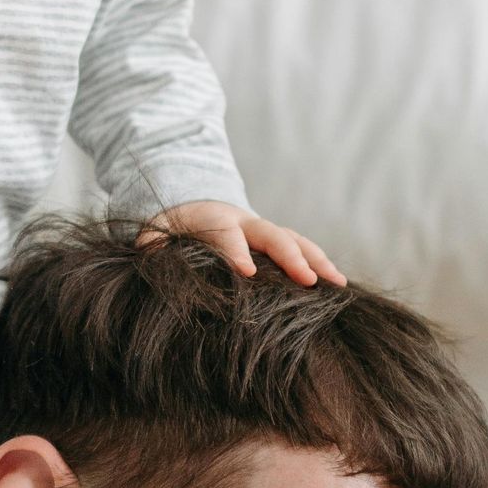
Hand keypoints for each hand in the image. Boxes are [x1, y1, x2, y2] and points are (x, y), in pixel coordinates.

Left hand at [144, 202, 345, 288]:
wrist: (191, 203)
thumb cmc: (172, 227)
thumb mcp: (154, 231)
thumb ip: (151, 243)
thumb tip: (149, 255)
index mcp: (214, 220)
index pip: (226, 235)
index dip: (236, 252)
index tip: (247, 273)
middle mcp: (245, 222)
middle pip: (272, 235)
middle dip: (290, 257)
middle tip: (307, 280)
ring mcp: (264, 230)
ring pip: (296, 240)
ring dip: (317, 260)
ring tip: (337, 283)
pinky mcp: (276, 240)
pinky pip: (303, 248)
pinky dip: (320, 263)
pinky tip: (338, 284)